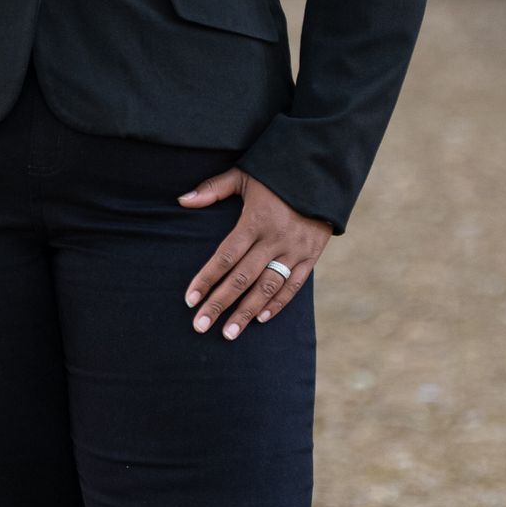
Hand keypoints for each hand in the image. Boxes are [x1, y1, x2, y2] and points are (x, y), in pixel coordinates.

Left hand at [178, 169, 330, 338]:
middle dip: (220, 303)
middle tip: (200, 326)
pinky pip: (294, 285)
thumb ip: (213, 188)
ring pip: (267, 287)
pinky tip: (260, 319)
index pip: (226, 256)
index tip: (190, 300)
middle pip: (243, 278)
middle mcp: (274, 239)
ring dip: (246, 312)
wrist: (323, 172)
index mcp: (255, 220)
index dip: (206, 279)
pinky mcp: (311, 256)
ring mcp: (295, 250)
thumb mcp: (244, 175)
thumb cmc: (276, 174)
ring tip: (228, 334)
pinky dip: (277, 303)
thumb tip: (182, 200)